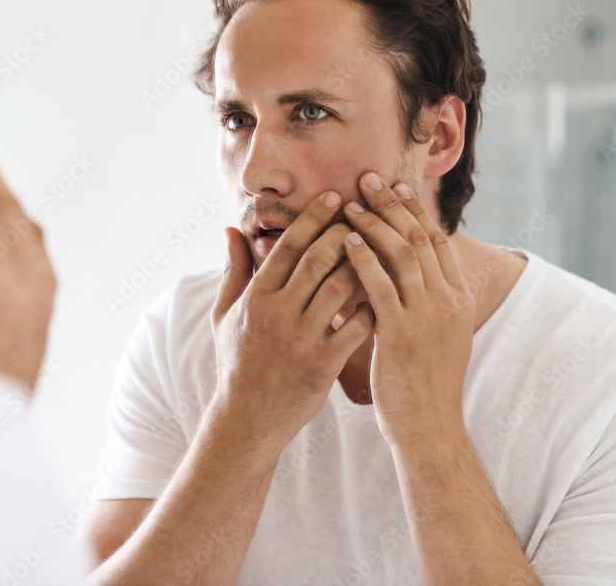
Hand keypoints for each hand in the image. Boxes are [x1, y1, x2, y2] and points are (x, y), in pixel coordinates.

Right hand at [210, 192, 374, 447]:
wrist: (247, 418)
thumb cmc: (237, 362)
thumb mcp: (224, 314)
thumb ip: (233, 270)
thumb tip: (232, 230)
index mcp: (256, 297)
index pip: (289, 245)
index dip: (314, 217)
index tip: (336, 196)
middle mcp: (278, 313)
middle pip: (320, 258)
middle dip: (348, 230)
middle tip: (368, 214)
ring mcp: (302, 338)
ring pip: (343, 286)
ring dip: (366, 263)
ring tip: (384, 246)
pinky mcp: (323, 363)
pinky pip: (358, 325)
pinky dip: (375, 304)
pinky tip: (390, 290)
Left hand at [342, 173, 474, 444]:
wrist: (429, 427)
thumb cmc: (425, 385)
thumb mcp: (437, 336)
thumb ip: (426, 302)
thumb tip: (412, 277)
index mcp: (456, 299)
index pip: (436, 241)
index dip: (414, 211)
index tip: (393, 188)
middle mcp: (447, 300)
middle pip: (420, 237)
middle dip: (392, 205)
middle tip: (368, 179)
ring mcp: (428, 316)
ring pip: (402, 254)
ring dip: (375, 224)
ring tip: (350, 205)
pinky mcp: (404, 333)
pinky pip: (382, 286)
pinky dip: (365, 259)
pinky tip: (347, 242)